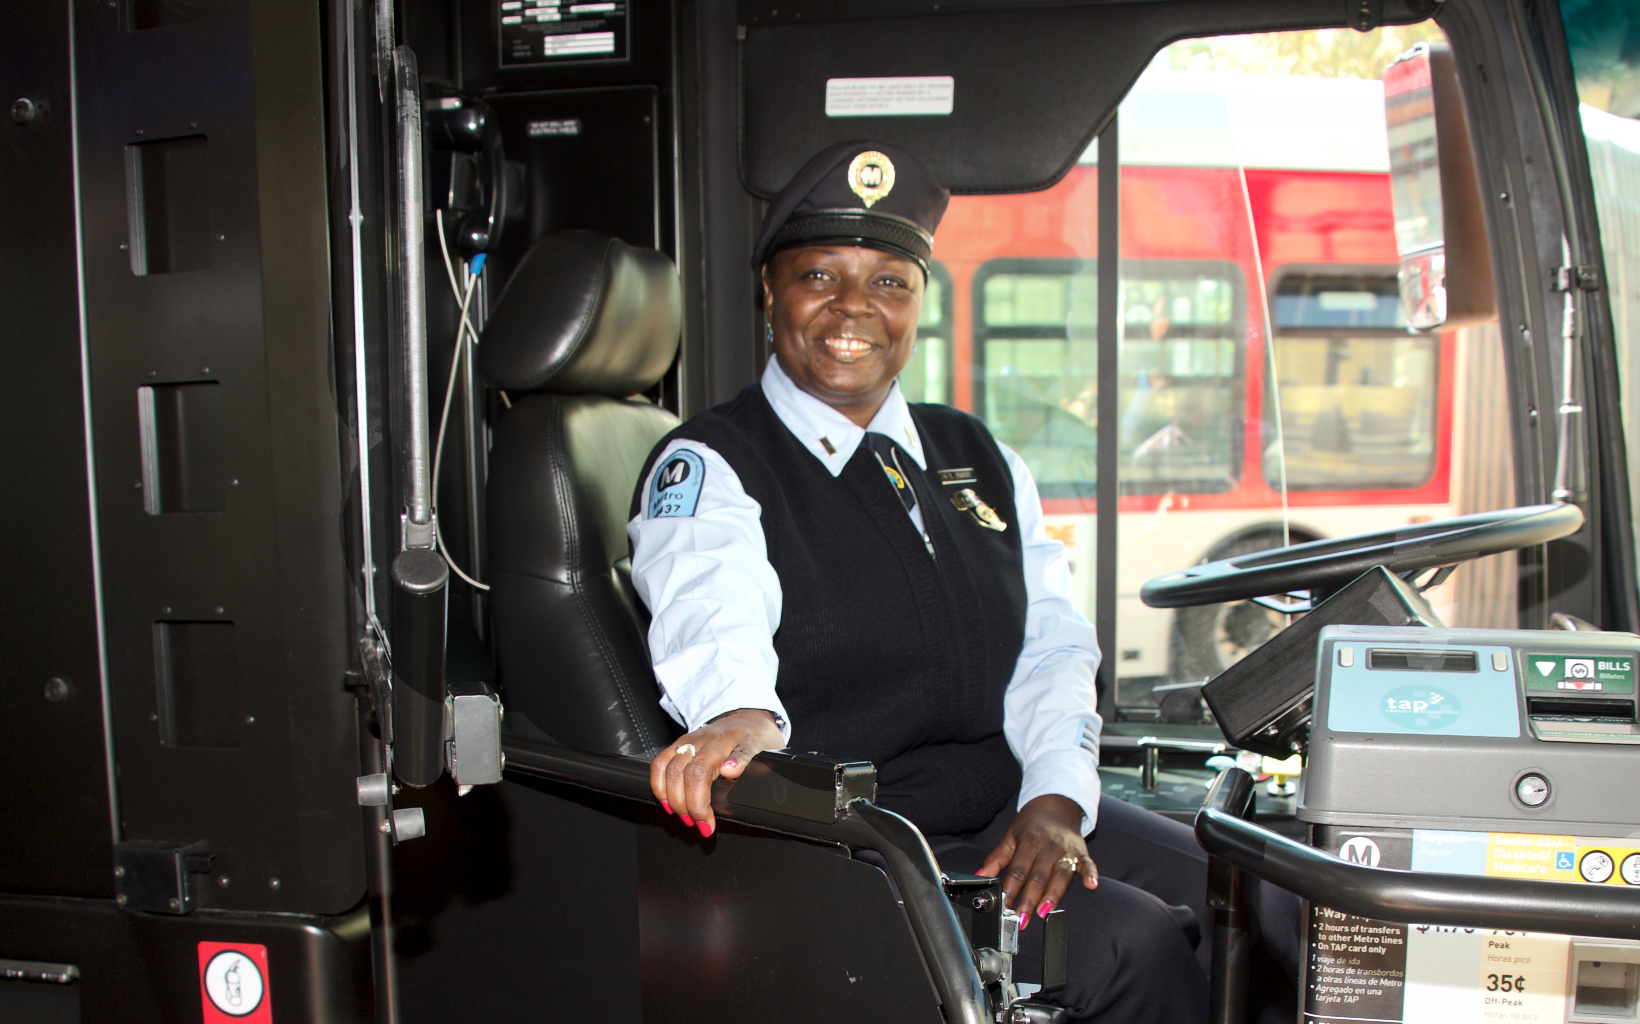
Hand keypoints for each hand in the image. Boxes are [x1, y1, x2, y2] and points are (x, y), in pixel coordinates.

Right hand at [649, 709, 784, 837]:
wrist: (746, 716)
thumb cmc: (756, 737)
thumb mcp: (769, 750)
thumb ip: (755, 762)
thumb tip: (733, 771)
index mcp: (739, 741)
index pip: (731, 758)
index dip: (727, 776)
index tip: (717, 802)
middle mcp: (712, 739)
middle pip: (694, 770)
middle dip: (694, 804)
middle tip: (703, 825)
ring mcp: (693, 740)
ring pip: (672, 767)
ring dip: (675, 799)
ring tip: (687, 818)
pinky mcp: (679, 743)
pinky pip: (660, 763)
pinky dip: (659, 786)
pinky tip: (667, 803)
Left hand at [976, 795, 1097, 928]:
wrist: (1055, 805)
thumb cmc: (1030, 825)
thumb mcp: (1010, 837)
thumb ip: (996, 858)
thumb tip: (980, 875)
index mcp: (1028, 841)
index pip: (1018, 870)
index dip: (1010, 890)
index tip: (1004, 907)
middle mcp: (1048, 846)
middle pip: (1038, 876)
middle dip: (1029, 900)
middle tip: (1021, 919)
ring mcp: (1066, 849)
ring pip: (1060, 874)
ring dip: (1053, 894)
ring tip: (1044, 912)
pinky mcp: (1082, 852)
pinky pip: (1088, 863)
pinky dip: (1091, 874)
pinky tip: (1091, 886)